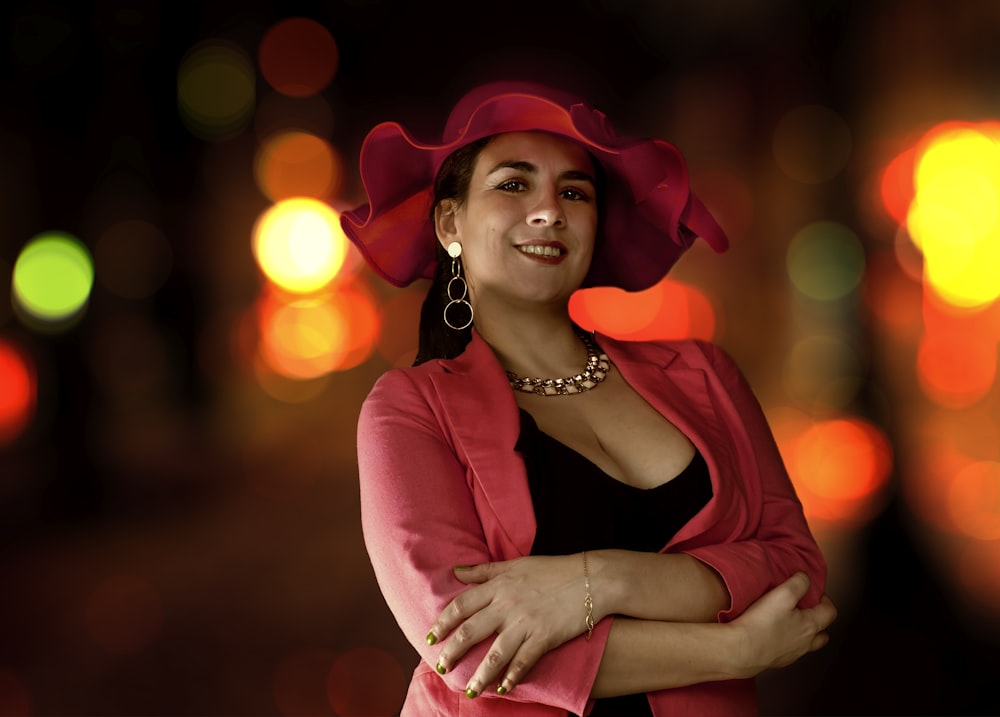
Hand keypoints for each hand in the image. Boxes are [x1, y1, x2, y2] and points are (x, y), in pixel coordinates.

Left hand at [426, 555, 591, 696]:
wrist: (591, 579)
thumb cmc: (553, 570)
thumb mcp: (515, 564)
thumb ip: (484, 571)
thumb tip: (456, 571)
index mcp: (498, 585)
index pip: (461, 605)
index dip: (443, 622)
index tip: (430, 636)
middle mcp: (507, 605)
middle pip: (470, 631)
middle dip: (452, 652)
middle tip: (440, 666)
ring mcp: (525, 622)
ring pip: (494, 654)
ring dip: (479, 675)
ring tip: (469, 690)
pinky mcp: (544, 637)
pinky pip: (523, 661)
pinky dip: (512, 677)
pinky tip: (503, 688)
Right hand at [731, 572, 836, 677]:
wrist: (742, 650)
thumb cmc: (762, 623)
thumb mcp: (782, 594)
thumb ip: (798, 583)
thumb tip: (806, 578)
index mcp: (810, 626)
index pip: (830, 612)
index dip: (826, 601)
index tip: (816, 594)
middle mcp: (805, 643)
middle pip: (823, 634)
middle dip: (819, 622)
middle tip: (808, 611)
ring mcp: (793, 654)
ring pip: (807, 645)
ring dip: (805, 635)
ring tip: (791, 623)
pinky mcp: (778, 661)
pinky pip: (790, 652)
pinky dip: (788, 643)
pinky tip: (774, 635)